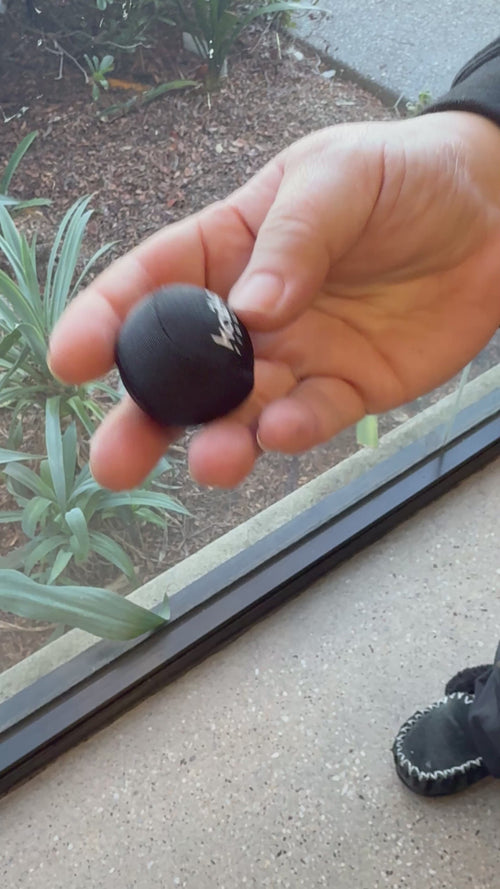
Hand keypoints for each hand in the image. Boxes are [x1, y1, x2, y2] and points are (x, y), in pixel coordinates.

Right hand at [48, 111, 499, 488]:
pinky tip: (281, 431)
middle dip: (147, 415)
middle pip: (183, 371)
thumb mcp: (339, 180)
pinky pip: (311, 418)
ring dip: (219, 441)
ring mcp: (295, 356)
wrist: (491, 217)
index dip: (109, 320)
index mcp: (229, 248)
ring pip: (241, 411)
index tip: (74, 357)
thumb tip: (251, 309)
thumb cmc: (402, 178)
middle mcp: (251, 312)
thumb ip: (294, 240)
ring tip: (210, 462)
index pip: (153, 283)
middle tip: (113, 459)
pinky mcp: (345, 389)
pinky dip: (292, 431)